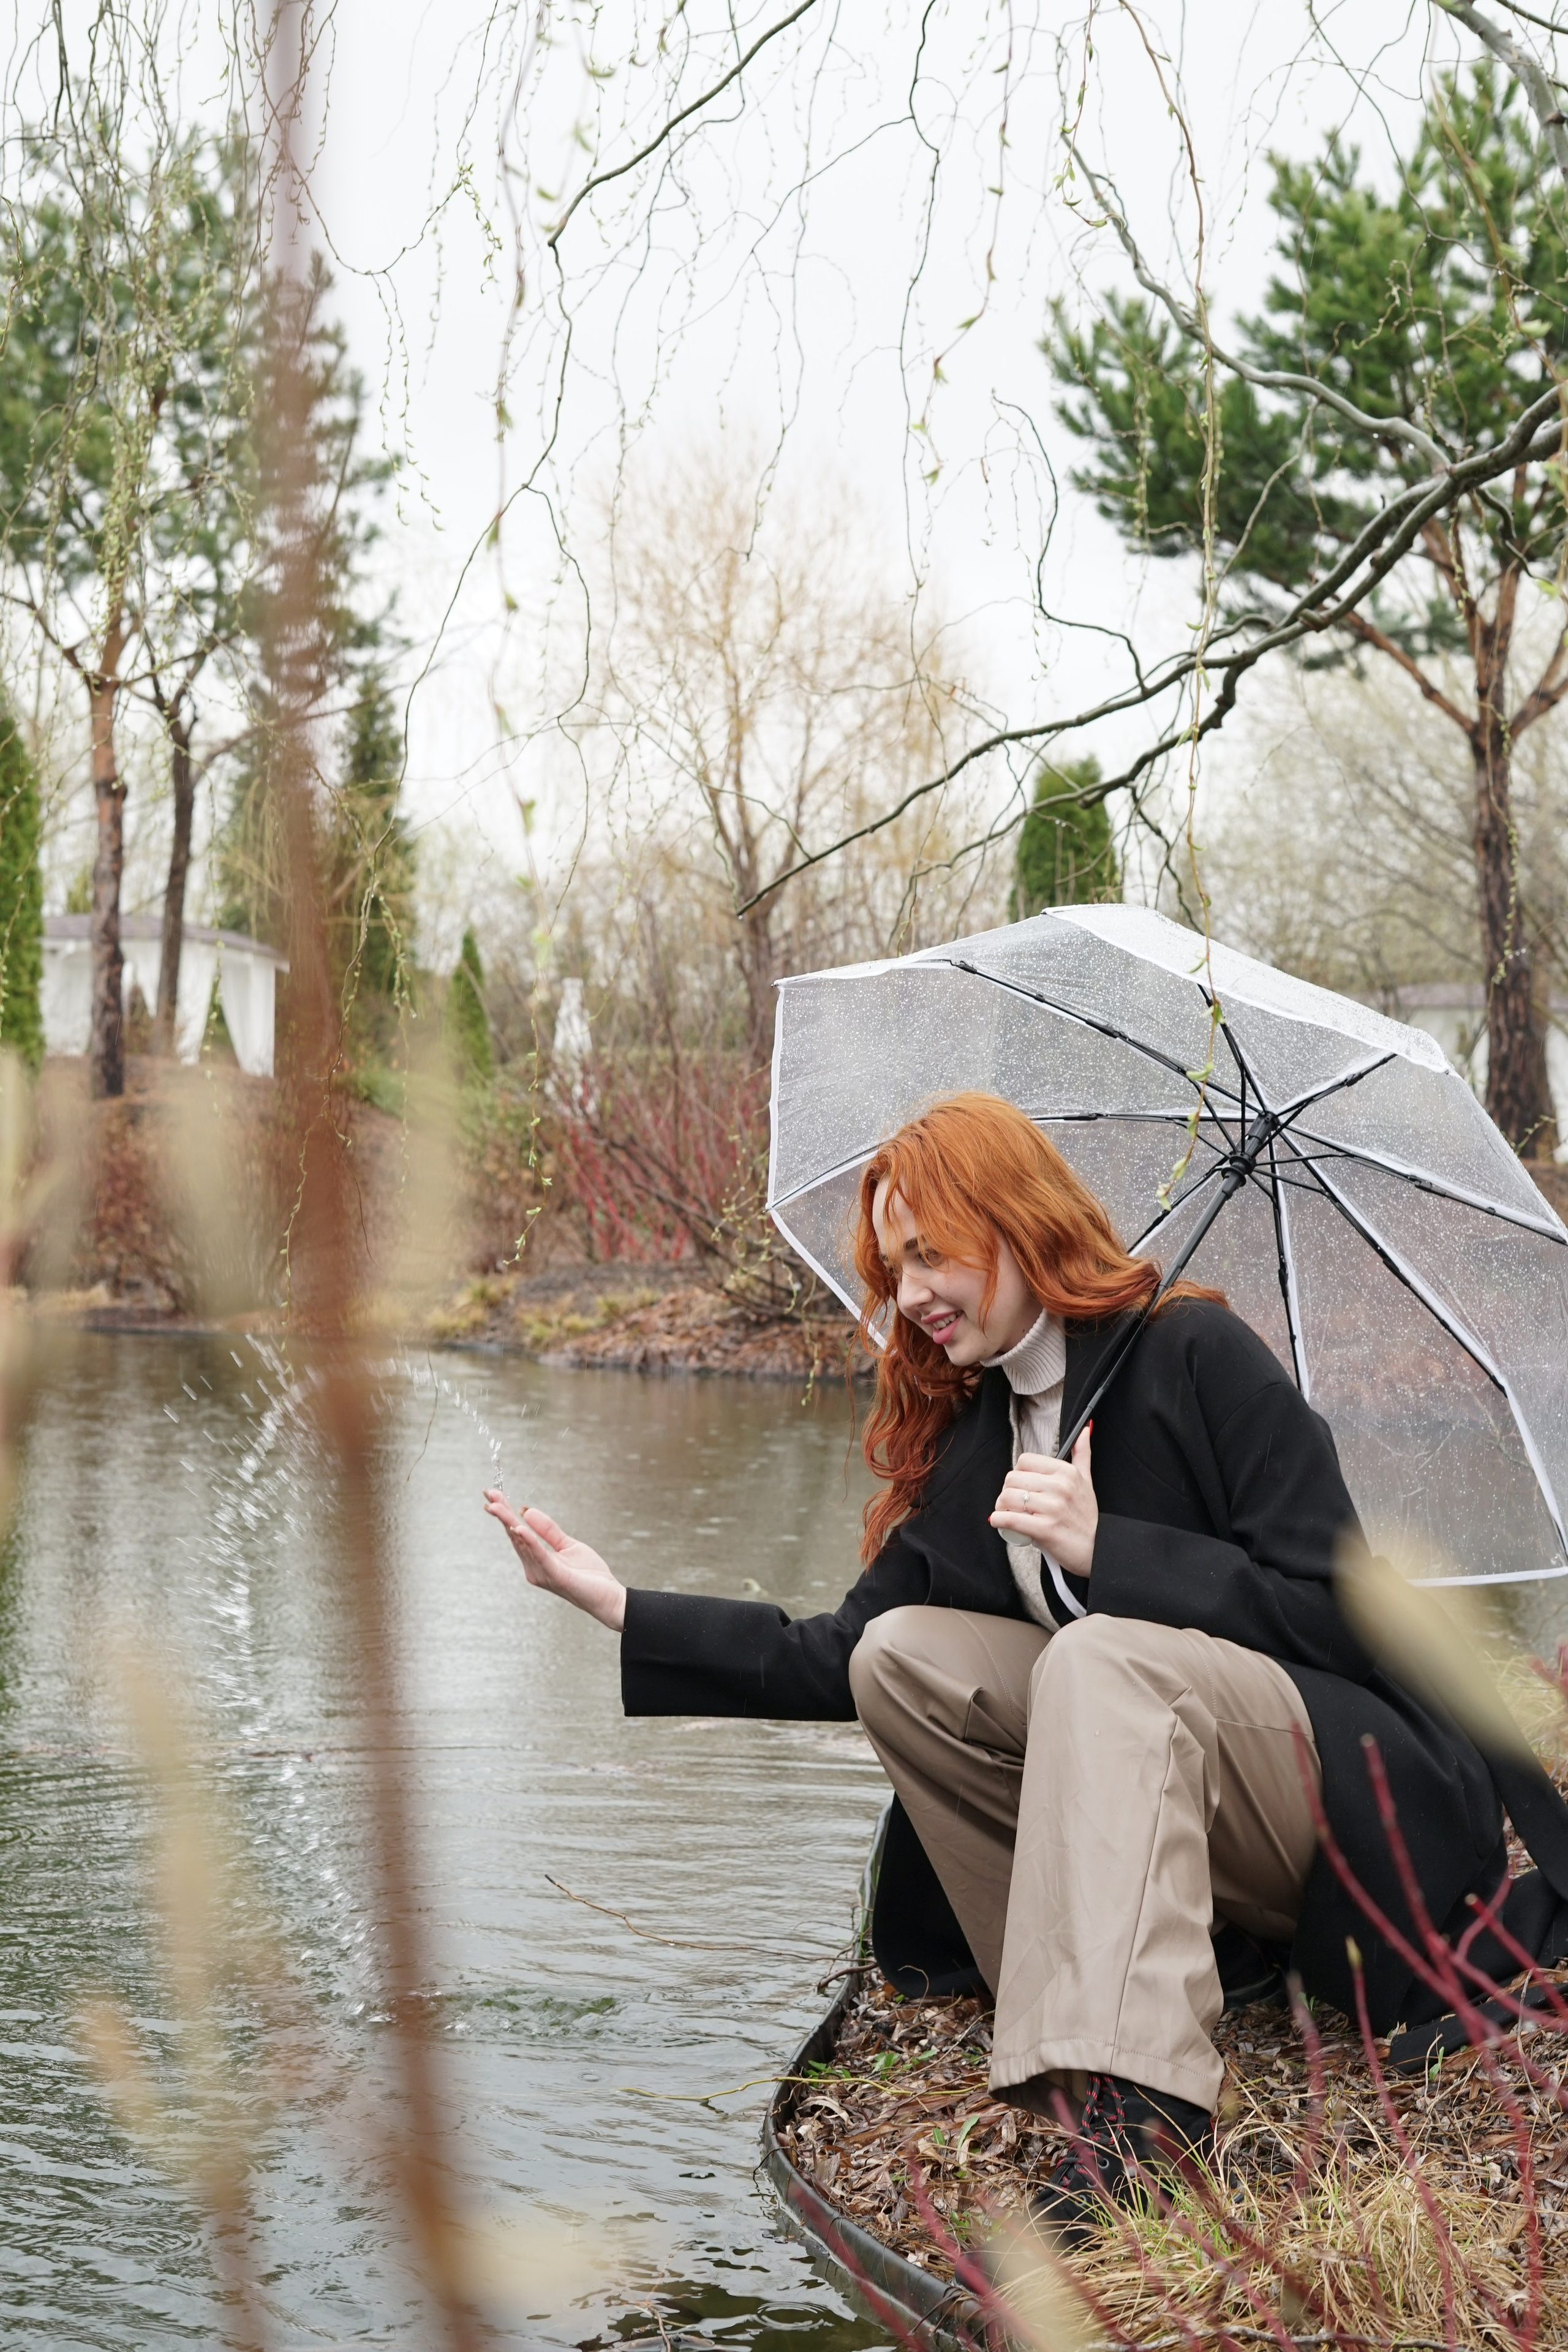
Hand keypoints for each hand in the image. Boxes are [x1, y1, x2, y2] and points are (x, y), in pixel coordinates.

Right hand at [483, 1489, 626, 1630]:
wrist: (609, 1598)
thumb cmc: (589, 1575)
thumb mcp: (568, 1545)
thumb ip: (549, 1530)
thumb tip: (527, 1511)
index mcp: (536, 1559)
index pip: (517, 1533)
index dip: (506, 1513)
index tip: (494, 1494)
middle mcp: (534, 1567)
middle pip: (515, 1536)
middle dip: (502, 1514)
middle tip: (489, 1493)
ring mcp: (542, 1573)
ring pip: (522, 1543)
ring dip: (509, 1522)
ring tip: (496, 1506)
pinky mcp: (555, 1576)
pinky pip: (540, 1555)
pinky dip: (529, 1541)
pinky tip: (519, 1527)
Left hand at [989, 1427, 1097, 1577]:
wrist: (1097, 1549)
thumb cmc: (1087, 1516)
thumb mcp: (1087, 1481)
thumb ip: (1082, 1454)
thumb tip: (1085, 1429)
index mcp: (1066, 1472)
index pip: (1024, 1461)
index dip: (1017, 1474)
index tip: (1021, 1487)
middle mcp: (1059, 1487)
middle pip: (1012, 1479)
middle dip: (1007, 1491)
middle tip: (1012, 1503)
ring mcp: (1052, 1508)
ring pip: (1008, 1497)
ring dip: (1001, 1507)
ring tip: (1007, 1513)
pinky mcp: (1045, 1529)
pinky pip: (1010, 1519)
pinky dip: (998, 1520)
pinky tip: (999, 1522)